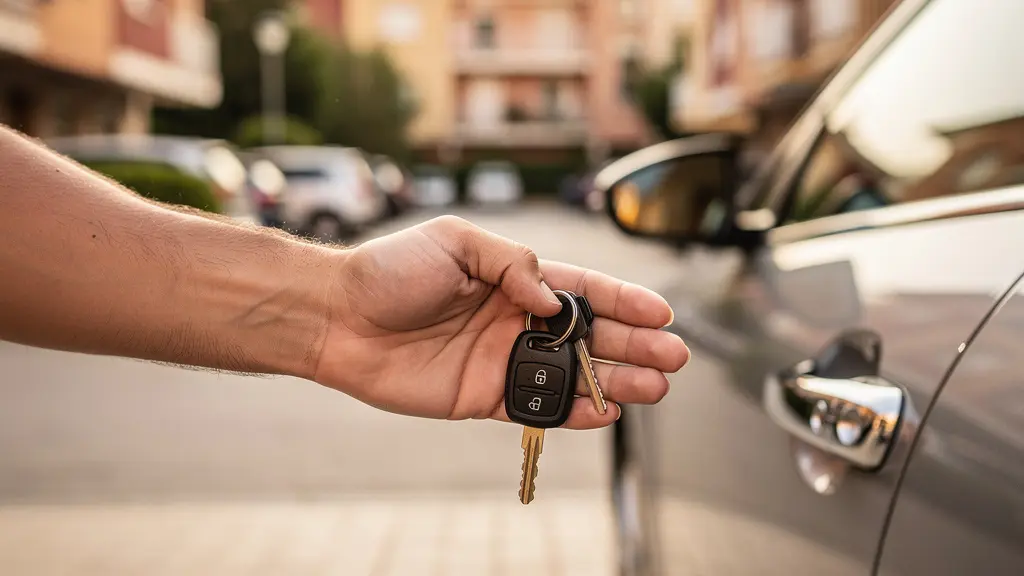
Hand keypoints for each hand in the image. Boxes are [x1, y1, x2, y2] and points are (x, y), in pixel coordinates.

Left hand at [314, 216, 688, 428]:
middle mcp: (515, 320)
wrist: (338, 317)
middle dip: (635, 345)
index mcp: (513, 280)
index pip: (583, 291)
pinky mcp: (480, 396)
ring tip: (656, 387)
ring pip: (572, 374)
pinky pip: (535, 406)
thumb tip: (554, 301)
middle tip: (675, 357)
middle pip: (590, 335)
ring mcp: (501, 359)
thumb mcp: (456, 241)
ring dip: (616, 380)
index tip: (662, 313)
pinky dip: (571, 411)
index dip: (624, 301)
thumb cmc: (390, 271)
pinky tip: (606, 411)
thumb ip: (512, 264)